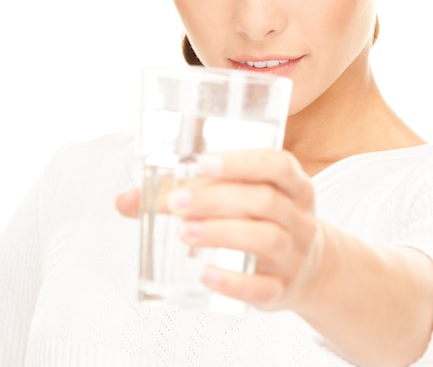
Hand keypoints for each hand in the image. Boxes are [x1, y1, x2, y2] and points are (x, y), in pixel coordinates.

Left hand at [116, 149, 322, 311]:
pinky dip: (234, 283)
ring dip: (222, 233)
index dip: (241, 162)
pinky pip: (263, 288)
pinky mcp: (283, 291)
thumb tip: (124, 201)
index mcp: (292, 184)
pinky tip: (205, 275)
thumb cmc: (263, 220)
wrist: (312, 268)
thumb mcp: (242, 198)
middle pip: (265, 201)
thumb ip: (185, 193)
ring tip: (185, 232)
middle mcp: (299, 217)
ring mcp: (295, 255)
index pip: (276, 164)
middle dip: (217, 199)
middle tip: (177, 202)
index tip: (203, 162)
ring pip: (266, 240)